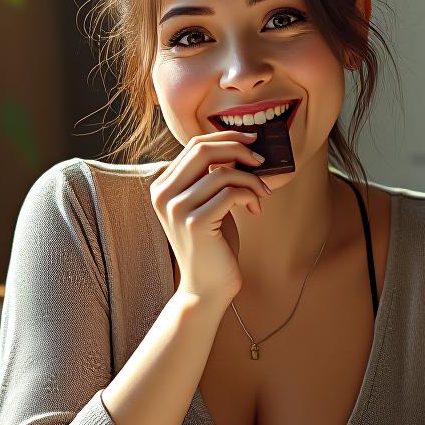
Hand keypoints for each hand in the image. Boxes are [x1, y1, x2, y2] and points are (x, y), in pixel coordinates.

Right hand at [149, 129, 272, 301]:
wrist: (206, 287)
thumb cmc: (212, 244)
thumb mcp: (207, 204)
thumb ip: (211, 177)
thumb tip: (240, 146)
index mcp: (162, 186)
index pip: (194, 145)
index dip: (226, 137)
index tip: (251, 141)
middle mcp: (163, 194)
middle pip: (203, 150)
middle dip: (238, 149)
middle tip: (261, 160)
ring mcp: (176, 209)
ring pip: (221, 172)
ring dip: (251, 180)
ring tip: (262, 194)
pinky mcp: (195, 223)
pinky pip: (230, 193)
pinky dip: (249, 195)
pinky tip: (256, 209)